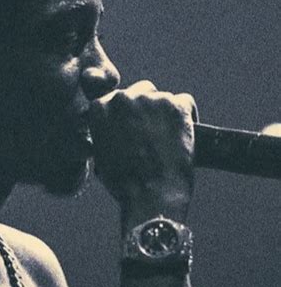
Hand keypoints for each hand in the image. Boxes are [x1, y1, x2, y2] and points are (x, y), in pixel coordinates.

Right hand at [88, 80, 197, 224]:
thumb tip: (120, 125)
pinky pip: (185, 102)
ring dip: (166, 113)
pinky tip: (185, 133)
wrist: (150, 194)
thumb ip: (107, 130)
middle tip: (153, 131)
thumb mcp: (102, 153)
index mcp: (99, 108)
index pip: (116, 99)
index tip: (134, 127)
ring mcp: (150, 99)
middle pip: (140, 92)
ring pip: (163, 97)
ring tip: (169, 137)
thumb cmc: (124, 181)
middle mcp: (122, 98)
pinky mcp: (176, 105)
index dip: (128, 114)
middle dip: (147, 109)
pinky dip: (187, 116)